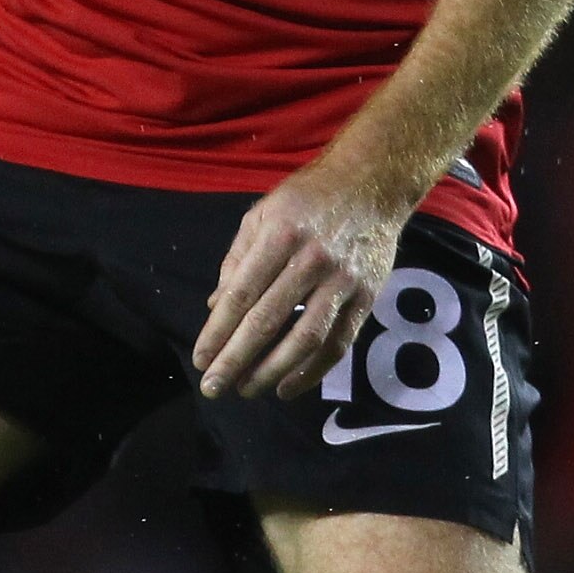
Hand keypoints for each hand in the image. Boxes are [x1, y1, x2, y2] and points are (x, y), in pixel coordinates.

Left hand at [192, 163, 406, 401]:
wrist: (372, 182)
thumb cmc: (307, 198)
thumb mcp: (262, 214)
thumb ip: (237, 260)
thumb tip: (216, 307)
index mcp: (279, 236)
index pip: (241, 295)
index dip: (218, 332)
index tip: (201, 360)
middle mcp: (311, 259)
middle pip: (267, 321)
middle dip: (236, 360)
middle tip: (214, 388)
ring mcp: (342, 280)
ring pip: (304, 339)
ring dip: (272, 372)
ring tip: (247, 390)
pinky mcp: (367, 297)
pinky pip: (338, 343)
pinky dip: (312, 371)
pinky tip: (288, 387)